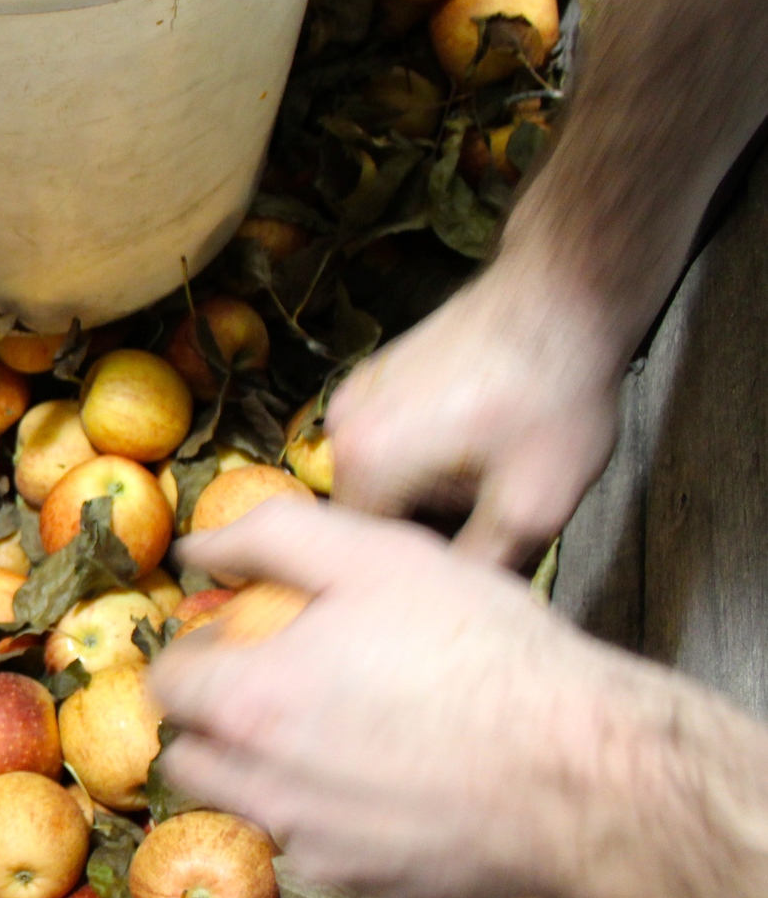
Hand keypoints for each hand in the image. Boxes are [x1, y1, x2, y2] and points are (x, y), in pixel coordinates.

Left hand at [146, 502, 624, 897]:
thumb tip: (200, 548)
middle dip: (213, 721)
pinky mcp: (362, 886)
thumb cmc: (480, 651)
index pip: (166, 683)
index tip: (239, 638)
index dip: (195, 653)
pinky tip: (392, 782)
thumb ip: (270, 540)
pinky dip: (332, 816)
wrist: (582, 774)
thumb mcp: (375, 557)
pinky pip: (316, 849)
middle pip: (189, 757)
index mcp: (246, 704)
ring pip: (249, 806)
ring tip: (344, 733)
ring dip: (269, 771)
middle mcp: (260, 788)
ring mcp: (309, 848)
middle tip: (277, 686)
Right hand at [324, 261, 624, 566]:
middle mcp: (338, 431)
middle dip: (425, 527)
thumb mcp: (533, 506)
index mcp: (364, 468)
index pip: (367, 558)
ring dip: (425, 490)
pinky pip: (387, 441)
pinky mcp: (372, 376)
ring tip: (489, 473)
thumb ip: (480, 568)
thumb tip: (455, 602)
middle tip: (493, 517)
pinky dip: (423, 452)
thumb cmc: (551, 397)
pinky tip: (477, 438)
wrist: (560, 295)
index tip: (475, 562)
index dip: (423, 570)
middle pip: (370, 517)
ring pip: (380, 479)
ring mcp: (351, 397)